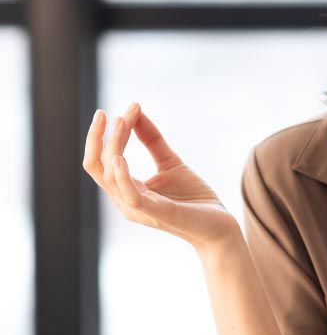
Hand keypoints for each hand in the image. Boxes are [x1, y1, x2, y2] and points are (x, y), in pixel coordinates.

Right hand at [82, 102, 239, 253]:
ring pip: (110, 177)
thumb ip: (152, 141)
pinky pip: (131, 196)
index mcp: (127, 189)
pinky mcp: (157, 213)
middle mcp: (126, 201)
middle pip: (98, 167)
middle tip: (106, 112)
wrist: (220, 226)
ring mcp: (139, 209)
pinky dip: (122, 176)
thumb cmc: (194, 199)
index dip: (107, 134)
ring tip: (123, 121)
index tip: (126, 108)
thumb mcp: (171, 163)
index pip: (103, 160)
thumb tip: (135, 112)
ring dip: (114, 146)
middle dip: (99, 138)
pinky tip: (120, 158)